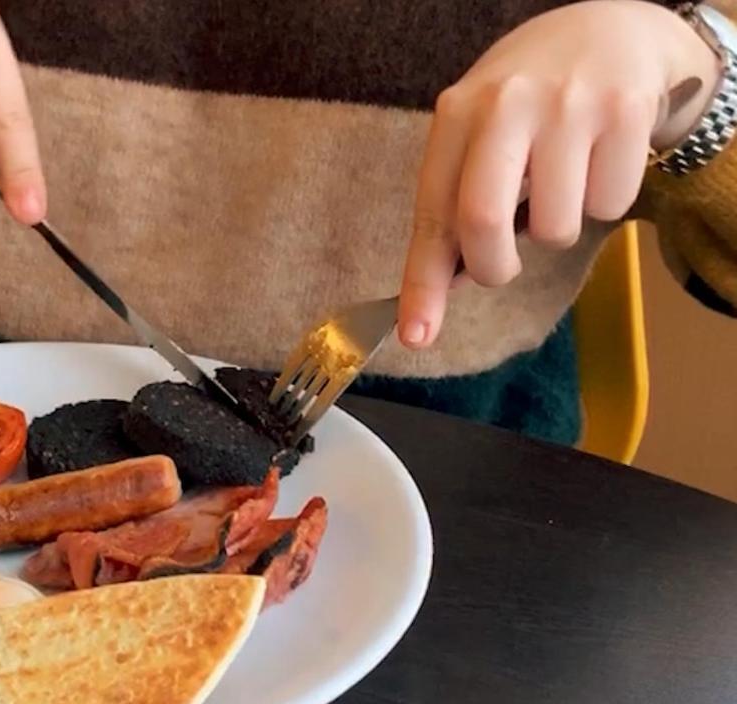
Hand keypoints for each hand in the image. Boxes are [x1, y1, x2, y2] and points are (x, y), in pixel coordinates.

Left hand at [397, 0, 720, 347]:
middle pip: (482, 223)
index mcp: (457, 114)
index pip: (431, 214)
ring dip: (555, 228)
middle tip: (500, 266)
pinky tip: (597, 160)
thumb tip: (442, 288)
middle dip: (492, 267)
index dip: (423, 283)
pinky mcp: (625, 111)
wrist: (608, 29)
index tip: (415, 335)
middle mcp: (507, 105)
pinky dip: (603, 201)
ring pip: (555, 228)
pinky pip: (609, 205)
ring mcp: (569, 106)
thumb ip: (457, 199)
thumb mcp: (479, 129)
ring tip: (559, 181)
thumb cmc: (529, 99)